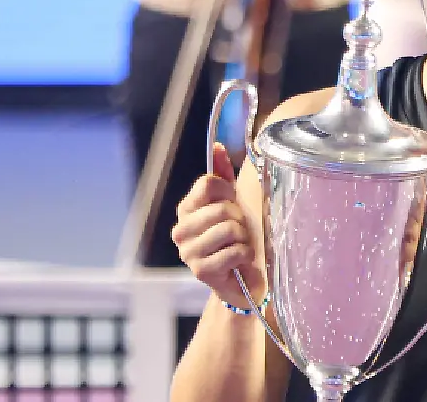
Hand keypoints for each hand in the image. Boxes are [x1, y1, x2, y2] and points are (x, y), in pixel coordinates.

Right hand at [171, 143, 265, 308]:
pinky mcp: (200, 271)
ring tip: (240, 244)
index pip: (207, 183)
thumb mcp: (231, 202)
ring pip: (229, 229)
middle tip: (240, 230)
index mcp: (186, 209)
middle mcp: (181, 230)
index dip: (228, 191)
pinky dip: (245, 254)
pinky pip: (234, 251)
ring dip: (244, 238)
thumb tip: (218, 146)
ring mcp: (188, 252)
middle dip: (240, 219)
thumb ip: (223, 174)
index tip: (233, 202)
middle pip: (221, 208)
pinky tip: (241, 260)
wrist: (242, 280)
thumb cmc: (237, 237)